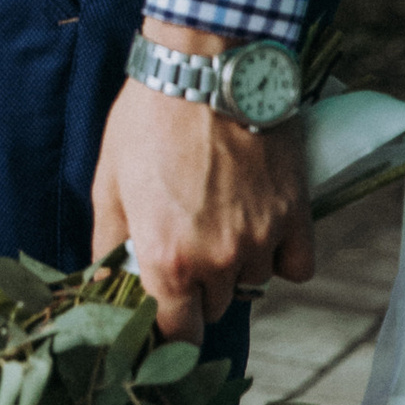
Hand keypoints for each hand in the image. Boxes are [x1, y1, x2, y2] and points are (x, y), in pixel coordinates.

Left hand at [92, 69, 314, 343]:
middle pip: (213, 308)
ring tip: (219, 222)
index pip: (178, 335)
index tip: (166, 318)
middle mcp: (217, 260)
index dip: (170, 332)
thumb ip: (109, 242)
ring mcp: (263, 239)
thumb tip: (106, 281)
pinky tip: (262, 229)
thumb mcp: (108, 180)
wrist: (208, 68)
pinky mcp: (297, 215)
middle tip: (185, 248)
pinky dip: (282, 256)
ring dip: (236, 267)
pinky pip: (297, 266)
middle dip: (197, 289)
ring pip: (252, 283)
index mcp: (166, 259)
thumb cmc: (149, 119)